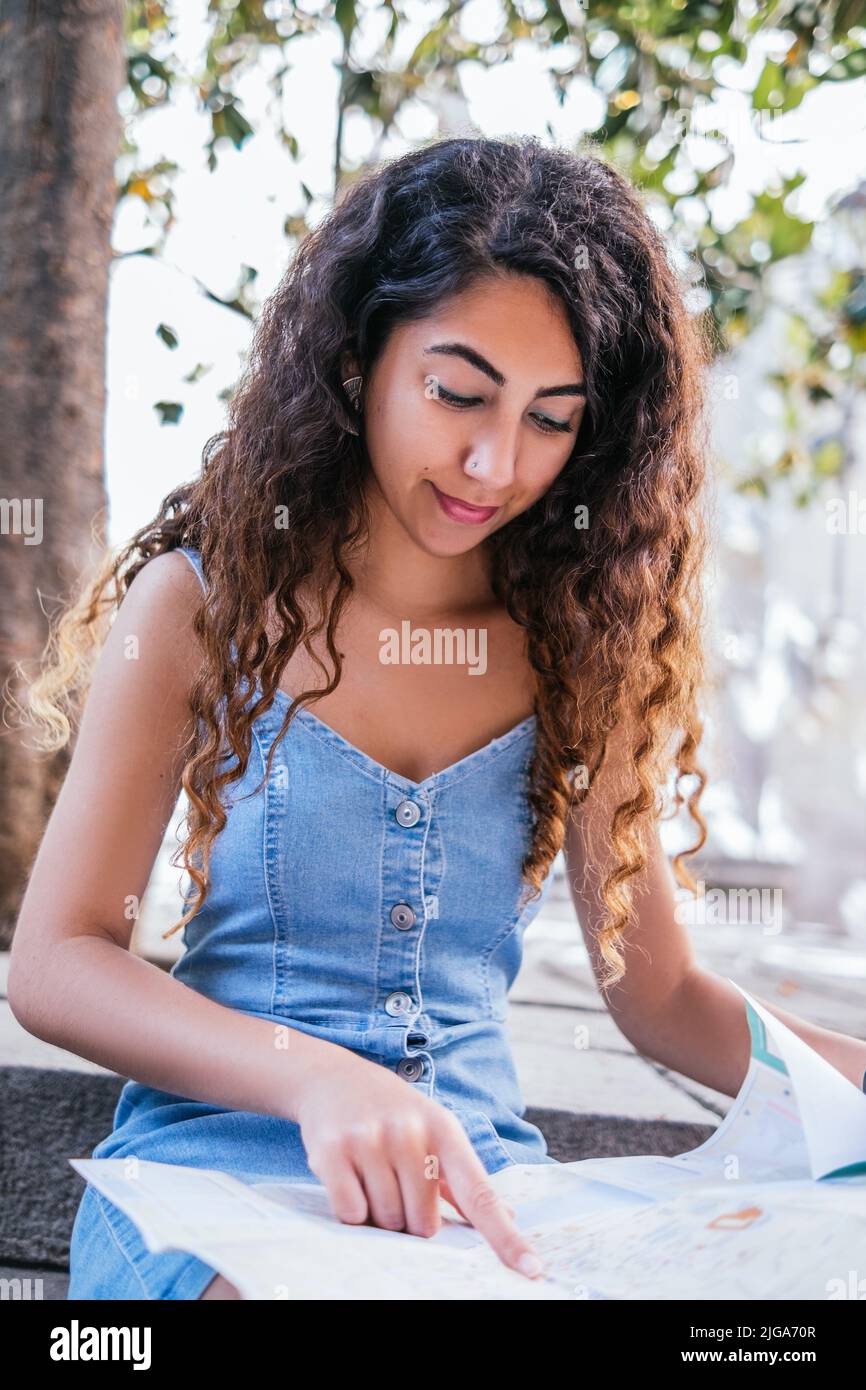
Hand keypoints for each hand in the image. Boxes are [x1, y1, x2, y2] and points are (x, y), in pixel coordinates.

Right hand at [294, 1050, 544, 1279]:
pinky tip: (347, 1176)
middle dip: (408, 1217)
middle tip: (393, 1181)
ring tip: (370, 1174)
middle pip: (423, 1224)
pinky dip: (350, 1210)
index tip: (532, 1269)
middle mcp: (411, 1132)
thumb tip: (508, 1216)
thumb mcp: (434, 1132)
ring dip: (378, 1213)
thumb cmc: (392, 1113)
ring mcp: (371, 1139)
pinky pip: (351, 1213)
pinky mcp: (333, 1150)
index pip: (481, 1194)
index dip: (505, 1237)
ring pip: (386, 1221)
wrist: (333, 1076)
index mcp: (445, 1131)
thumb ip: (464, 1180)